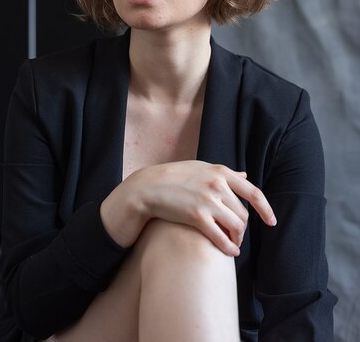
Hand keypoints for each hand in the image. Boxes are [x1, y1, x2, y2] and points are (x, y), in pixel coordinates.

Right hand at [100, 161, 275, 255]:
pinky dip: (228, 247)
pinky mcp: (197, 216)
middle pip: (243, 214)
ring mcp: (208, 201)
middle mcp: (217, 185)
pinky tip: (229, 252)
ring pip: (236, 226)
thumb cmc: (174, 177)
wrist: (148, 187)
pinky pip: (221, 237)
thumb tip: (245, 175)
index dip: (266, 209)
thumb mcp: (201, 168)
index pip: (253, 192)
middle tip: (236, 236)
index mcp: (220, 172)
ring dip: (236, 239)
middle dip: (242, 228)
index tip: (271, 222)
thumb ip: (224, 173)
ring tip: (232, 245)